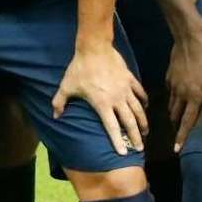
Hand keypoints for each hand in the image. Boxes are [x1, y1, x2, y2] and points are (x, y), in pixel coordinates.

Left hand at [53, 41, 150, 155]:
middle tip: (140, 148)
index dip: (118, 141)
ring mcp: (125, 89)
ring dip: (143, 122)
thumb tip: (55, 116)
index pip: (112, 127)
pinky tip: (145, 107)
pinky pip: (140, 92)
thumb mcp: (67, 86)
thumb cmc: (79, 68)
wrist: (94, 47)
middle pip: (130, 122)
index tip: (123, 153)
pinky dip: (144, 100)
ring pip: (138, 109)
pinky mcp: (130, 78)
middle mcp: (117, 99)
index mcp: (102, 104)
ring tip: (145, 132)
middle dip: (135, 137)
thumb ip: (60, 102)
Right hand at [166, 30, 201, 148]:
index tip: (177, 150)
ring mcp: (173, 85)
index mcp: (196, 95)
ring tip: (177, 124)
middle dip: (176, 129)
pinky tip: (177, 102)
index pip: (187, 121)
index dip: (182, 137)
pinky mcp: (169, 77)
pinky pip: (169, 94)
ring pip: (171, 107)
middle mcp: (182, 94)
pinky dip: (172, 102)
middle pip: (176, 117)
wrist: (189, 36)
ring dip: (174, 117)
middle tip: (179, 139)